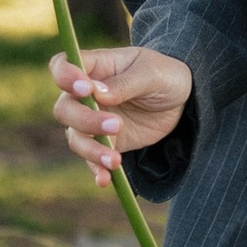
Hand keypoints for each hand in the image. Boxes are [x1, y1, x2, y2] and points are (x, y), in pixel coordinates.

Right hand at [52, 45, 191, 180]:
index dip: (65, 77)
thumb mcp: (152, 73)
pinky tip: (105, 179)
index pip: (63, 67)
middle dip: (84, 119)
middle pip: (64, 108)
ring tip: (115, 160)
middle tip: (116, 125)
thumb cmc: (166, 76)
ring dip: (91, 150)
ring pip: (75, 137)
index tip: (85, 89)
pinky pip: (91, 159)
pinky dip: (96, 169)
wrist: (183, 102)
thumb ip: (125, 83)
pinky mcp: (104, 143)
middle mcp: (87, 95)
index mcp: (96, 67)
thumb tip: (97, 93)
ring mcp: (93, 120)